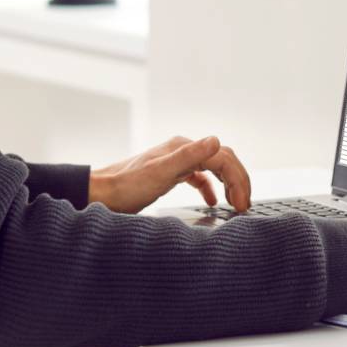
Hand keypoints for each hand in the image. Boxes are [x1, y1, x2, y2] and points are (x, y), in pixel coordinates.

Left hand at [88, 135, 252, 214]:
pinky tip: (213, 201)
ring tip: (236, 203)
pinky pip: (198, 177)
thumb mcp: (161, 173)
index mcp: (182, 147)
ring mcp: (175, 162)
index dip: (238, 179)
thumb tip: (215, 141)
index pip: (223, 157)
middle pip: (222, 160)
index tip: (242, 203)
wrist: (101, 195)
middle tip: (244, 205)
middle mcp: (181, 151)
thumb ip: (189, 157)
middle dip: (238, 181)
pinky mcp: (169, 175)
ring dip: (229, 184)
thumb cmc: (127, 187)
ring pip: (213, 168)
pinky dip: (210, 188)